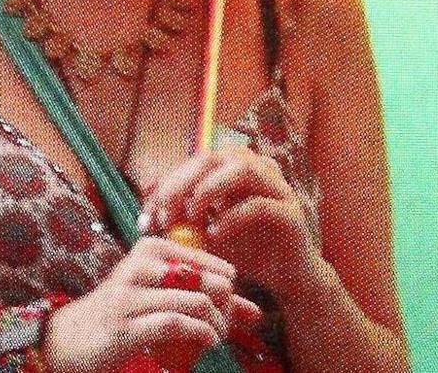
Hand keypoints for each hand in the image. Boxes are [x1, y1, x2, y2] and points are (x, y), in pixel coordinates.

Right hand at [43, 236, 262, 372]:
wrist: (72, 338)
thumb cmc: (124, 312)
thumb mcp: (160, 296)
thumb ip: (205, 299)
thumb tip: (256, 312)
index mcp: (149, 250)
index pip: (207, 261)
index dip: (228, 285)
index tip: (230, 306)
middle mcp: (140, 266)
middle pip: (206, 280)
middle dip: (227, 305)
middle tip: (228, 323)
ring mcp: (131, 296)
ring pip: (195, 302)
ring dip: (217, 324)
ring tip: (218, 336)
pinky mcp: (126, 326)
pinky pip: (176, 324)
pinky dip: (200, 332)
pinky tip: (207, 341)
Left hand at [139, 148, 319, 301]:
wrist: (285, 279)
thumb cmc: (243, 250)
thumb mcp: (203, 230)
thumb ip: (179, 210)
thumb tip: (147, 187)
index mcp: (234, 167)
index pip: (193, 162)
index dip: (167, 185)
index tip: (147, 216)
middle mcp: (257, 167)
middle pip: (213, 158)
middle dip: (182, 185)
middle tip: (164, 216)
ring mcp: (277, 187)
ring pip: (241, 169)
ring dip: (209, 190)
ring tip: (190, 217)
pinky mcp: (290, 212)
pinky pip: (258, 205)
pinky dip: (231, 217)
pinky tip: (214, 235)